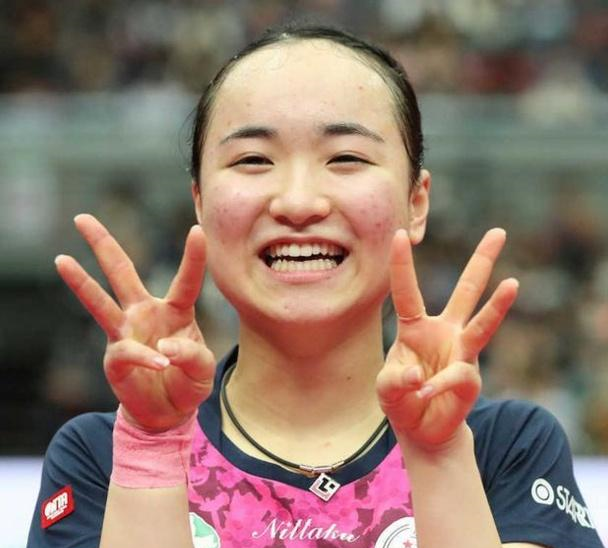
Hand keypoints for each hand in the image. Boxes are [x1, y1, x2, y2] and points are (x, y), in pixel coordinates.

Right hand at [55, 214, 214, 430]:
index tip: (197, 229)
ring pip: (102, 303)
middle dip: (103, 245)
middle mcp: (146, 314)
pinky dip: (146, 358)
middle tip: (81, 218)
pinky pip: (126, 351)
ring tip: (61, 259)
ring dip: (81, 283)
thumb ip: (194, 356)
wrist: (169, 413)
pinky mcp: (116, 359)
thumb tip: (166, 346)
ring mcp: (127, 334)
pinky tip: (160, 364)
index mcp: (175, 310)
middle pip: (123, 273)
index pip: (186, 280)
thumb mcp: (203, 370)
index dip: (193, 257)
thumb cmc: (188, 382)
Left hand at [376, 228, 517, 448]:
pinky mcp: (470, 379)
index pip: (407, 291)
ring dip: (497, 306)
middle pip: (466, 292)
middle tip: (499, 232)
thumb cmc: (401, 400)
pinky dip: (437, 386)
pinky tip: (424, 394)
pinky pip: (458, 376)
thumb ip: (393, 381)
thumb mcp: (385, 389)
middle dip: (482, 261)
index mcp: (415, 327)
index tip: (399, 233)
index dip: (402, 264)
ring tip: (512, 284)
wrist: (422, 431)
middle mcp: (444, 332)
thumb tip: (418, 376)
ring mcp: (461, 353)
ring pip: (482, 324)